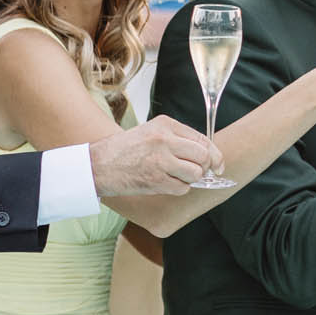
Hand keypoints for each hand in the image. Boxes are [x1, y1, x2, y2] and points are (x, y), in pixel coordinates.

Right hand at [88, 115, 218, 196]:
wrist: (98, 165)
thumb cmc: (124, 150)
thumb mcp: (151, 132)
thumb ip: (177, 139)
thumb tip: (207, 154)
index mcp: (165, 125)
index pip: (203, 140)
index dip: (215, 155)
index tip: (217, 165)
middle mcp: (165, 140)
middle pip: (203, 157)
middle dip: (204, 168)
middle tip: (196, 172)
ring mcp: (161, 160)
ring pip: (195, 174)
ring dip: (189, 179)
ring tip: (173, 176)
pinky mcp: (156, 180)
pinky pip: (182, 188)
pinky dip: (178, 189)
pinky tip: (164, 183)